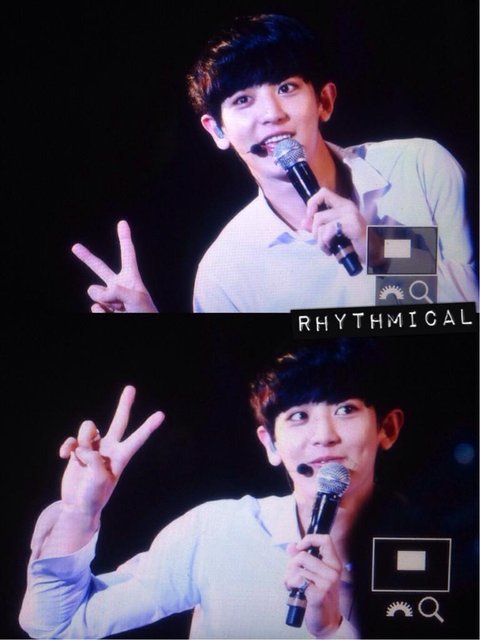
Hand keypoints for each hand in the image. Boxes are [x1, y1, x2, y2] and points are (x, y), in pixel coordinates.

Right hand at [59, 386, 163, 520]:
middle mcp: (109, 448)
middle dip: (124, 404)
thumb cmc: (93, 496)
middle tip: (131, 388)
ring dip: (82, 438)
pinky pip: (73, 440)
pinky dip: (68, 445)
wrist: (77, 506)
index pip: (137, 439)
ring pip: (89, 428)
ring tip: (80, 456)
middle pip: (119, 421)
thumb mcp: (99, 480)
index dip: (148, 427)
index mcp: (121, 457)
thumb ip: (94, 459)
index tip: (161, 415)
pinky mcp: (78, 450)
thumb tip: (83, 446)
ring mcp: (94, 448)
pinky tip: (64, 455)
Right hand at [72, 220, 158, 312]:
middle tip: (75, 247)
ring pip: (94, 293)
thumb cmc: (146, 312)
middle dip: (86, 257)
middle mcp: (119, 286)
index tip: (123, 223)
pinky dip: (103, 312)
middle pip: (100, 268)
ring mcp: (109, 300)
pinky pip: (95, 308)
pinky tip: (114, 315)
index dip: (124, 238)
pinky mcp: (104, 311)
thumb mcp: (136, 297)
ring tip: (120, 309)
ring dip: (104, 301)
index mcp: (131, 278)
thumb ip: (116, 290)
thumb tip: (98, 294)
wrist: (146, 330)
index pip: (128, 254)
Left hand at [285, 534, 342, 637]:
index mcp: (333, 564)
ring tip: (292, 585)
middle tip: (291, 575)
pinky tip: (293, 590)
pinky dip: (290, 584)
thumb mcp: (312, 574)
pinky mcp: (319, 594)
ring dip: (288, 577)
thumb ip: (301, 558)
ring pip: (297, 568)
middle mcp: (333, 572)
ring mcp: (327, 583)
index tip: (300, 547)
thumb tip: (291, 546)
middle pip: (303, 555)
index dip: (310, 539)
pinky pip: (297, 580)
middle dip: (290, 565)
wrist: (326, 622)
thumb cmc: (319, 596)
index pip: (325, 540)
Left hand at [301, 189, 366, 263]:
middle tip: (321, 243)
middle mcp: (347, 206)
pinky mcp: (352, 224)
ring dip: (320, 241)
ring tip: (327, 248)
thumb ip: (319, 227)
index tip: (310, 218)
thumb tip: (304, 222)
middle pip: (317, 215)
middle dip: (315, 233)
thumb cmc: (353, 244)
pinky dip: (325, 244)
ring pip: (321, 223)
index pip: (323, 192)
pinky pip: (328, 231)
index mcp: (343, 205)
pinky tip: (331, 250)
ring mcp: (350, 214)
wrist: (372, 253)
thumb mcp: (333, 235)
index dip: (312, 203)